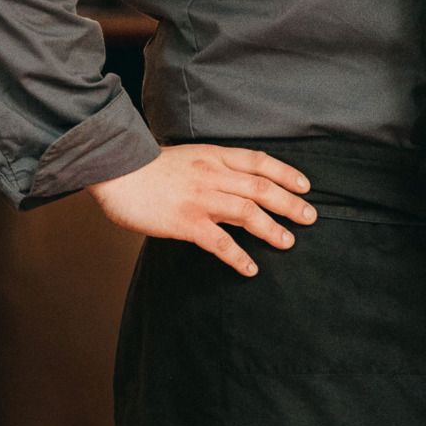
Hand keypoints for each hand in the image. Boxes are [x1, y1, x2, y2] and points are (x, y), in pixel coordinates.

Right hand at [88, 145, 314, 276]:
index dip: (287, 174)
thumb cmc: (147, 165)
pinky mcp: (185, 222)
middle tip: (310, 217)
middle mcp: (213, 175)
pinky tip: (250, 268)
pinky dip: (238, 256)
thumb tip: (233, 181)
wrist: (115, 169)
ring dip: (272, 229)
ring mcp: (201, 199)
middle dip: (290, 203)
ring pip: (248, 213)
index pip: (260, 162)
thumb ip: (212, 167)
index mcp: (214, 157)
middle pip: (262, 188)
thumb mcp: (188, 156)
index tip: (305, 186)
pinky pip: (219, 242)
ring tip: (288, 241)